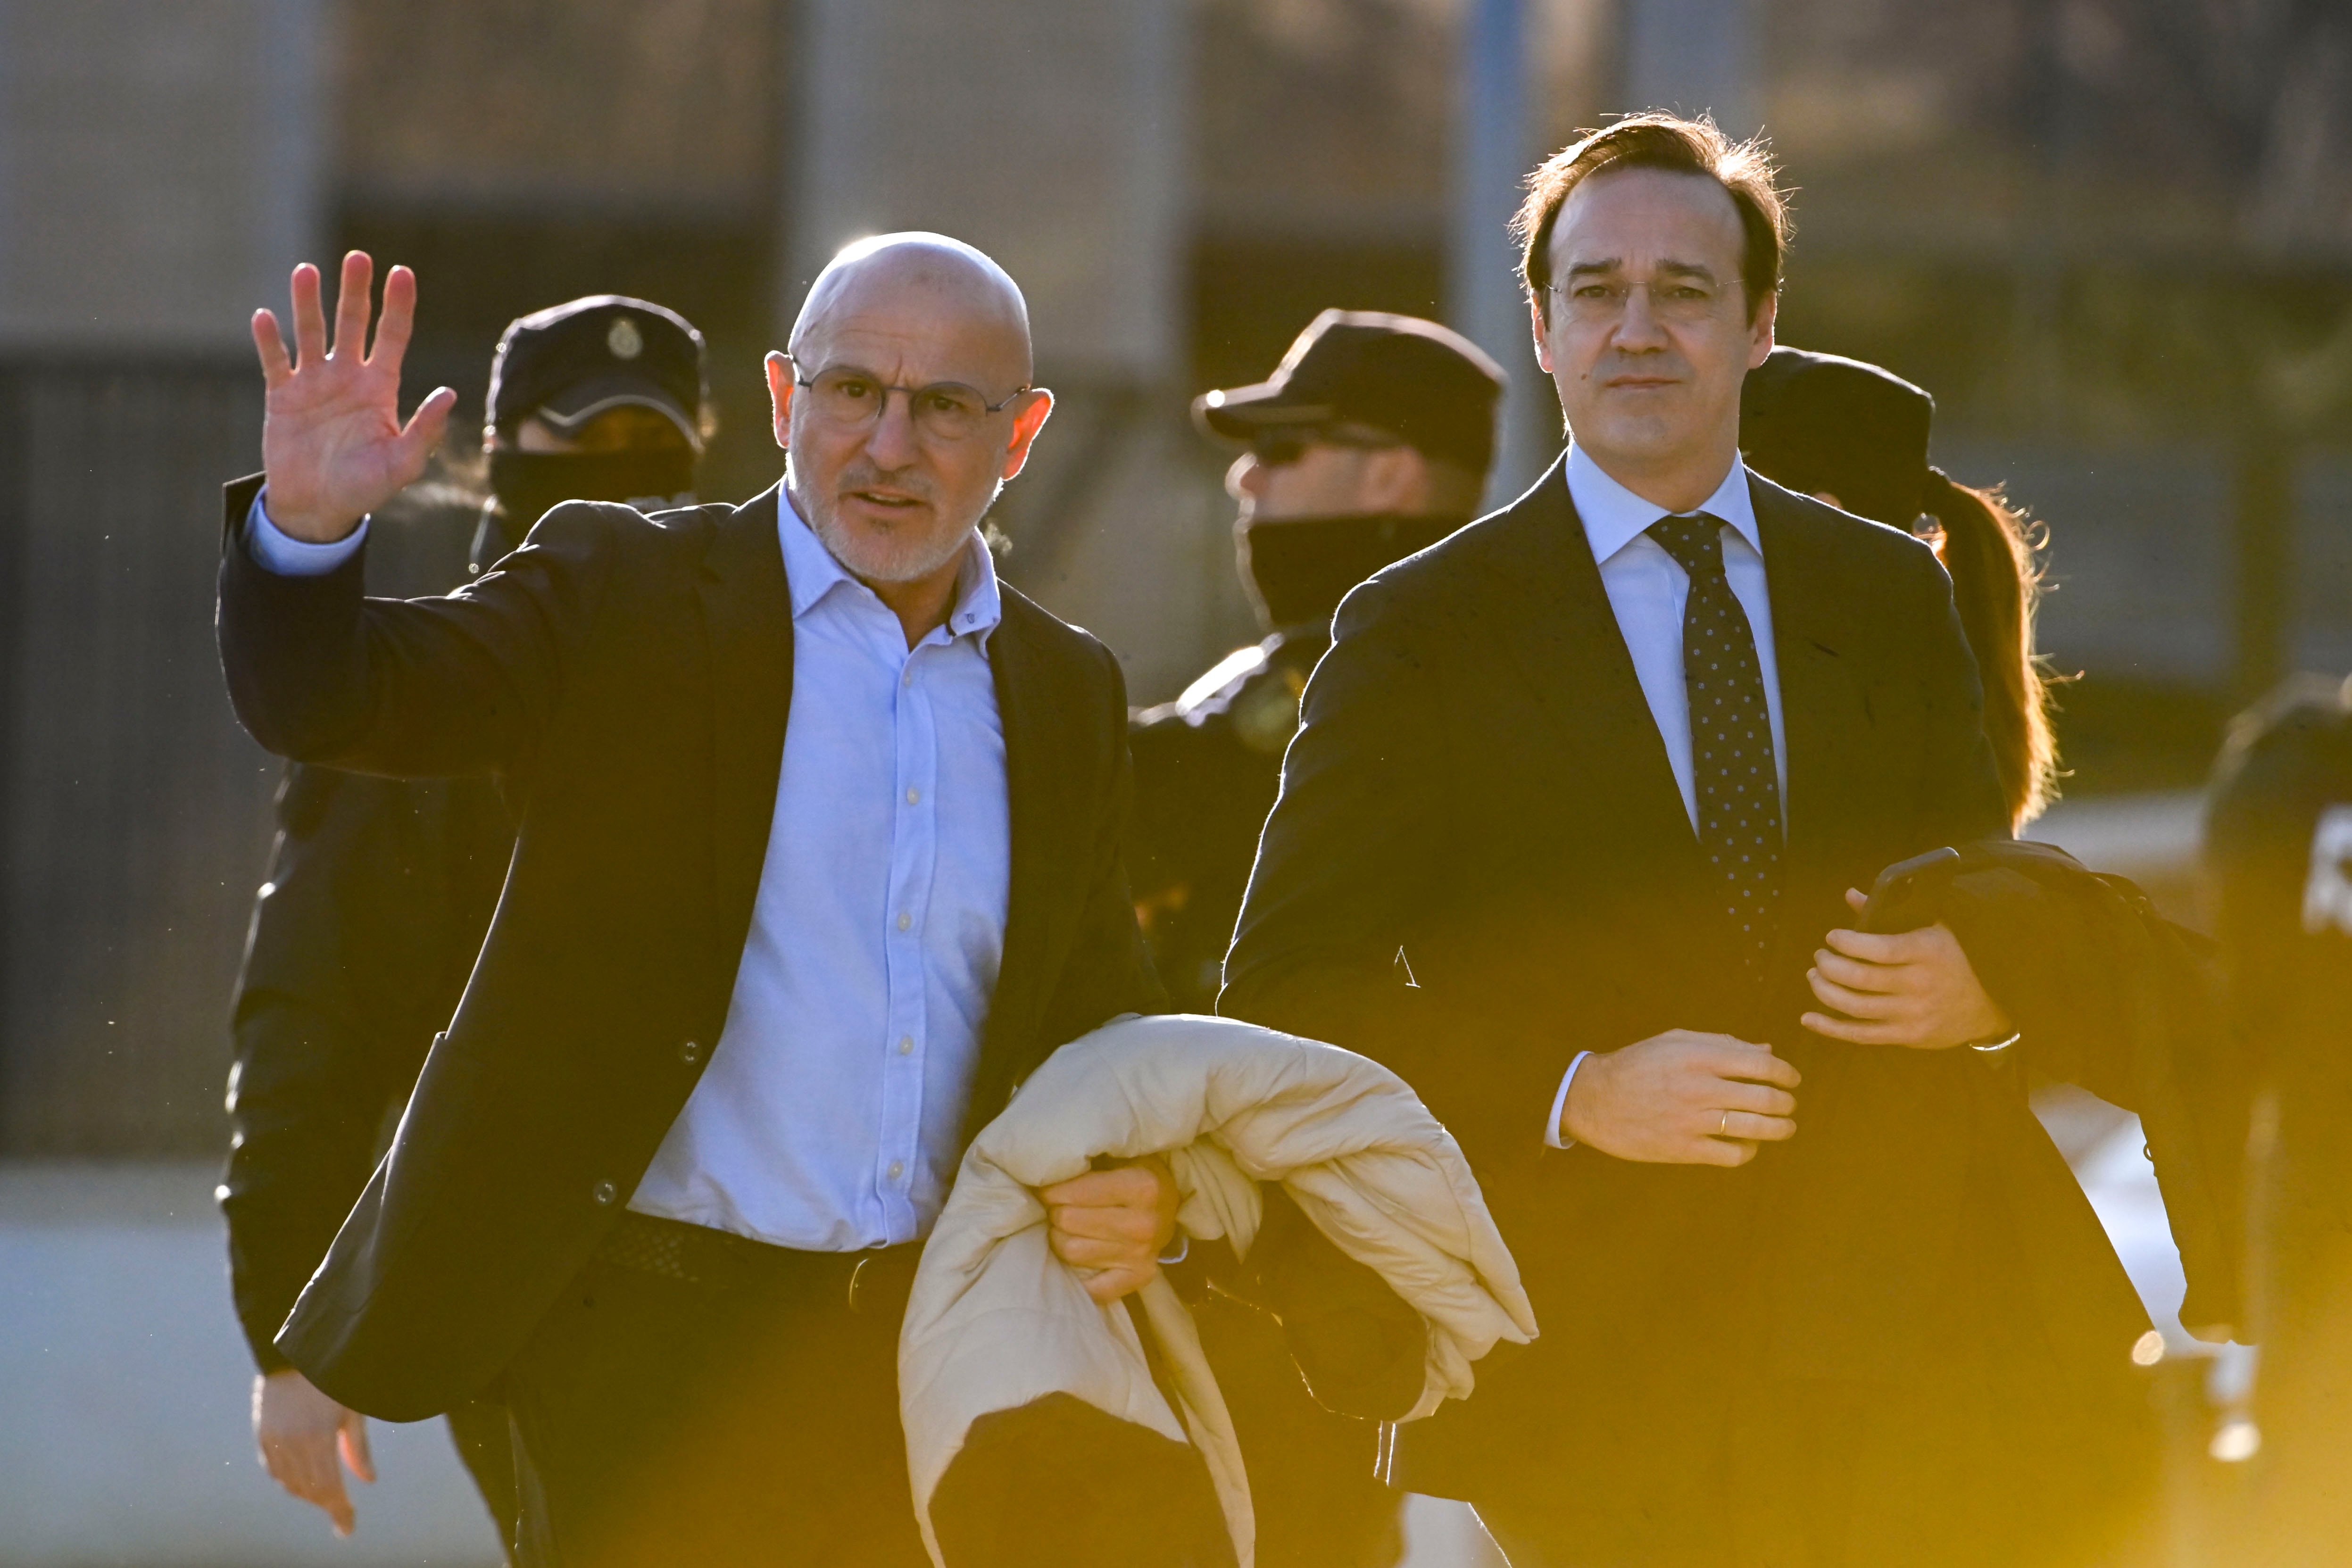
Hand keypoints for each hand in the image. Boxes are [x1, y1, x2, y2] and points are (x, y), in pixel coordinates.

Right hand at [251, 251, 455, 540]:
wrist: (319, 507)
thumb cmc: (365, 487)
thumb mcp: (402, 463)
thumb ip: (425, 429)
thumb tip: (450, 394)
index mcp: (380, 387)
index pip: (392, 336)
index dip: (398, 305)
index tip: (402, 272)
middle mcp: (348, 377)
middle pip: (352, 322)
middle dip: (355, 291)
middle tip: (358, 257)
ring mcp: (314, 383)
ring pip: (311, 332)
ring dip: (308, 303)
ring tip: (307, 272)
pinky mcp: (282, 396)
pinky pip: (275, 362)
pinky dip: (269, 340)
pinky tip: (265, 317)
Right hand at [252, 1368, 374, 1535]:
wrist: (293, 1355)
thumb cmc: (332, 1380)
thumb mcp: (352, 1411)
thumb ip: (358, 1449)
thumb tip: (368, 1480)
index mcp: (318, 1439)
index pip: (329, 1489)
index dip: (339, 1512)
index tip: (347, 1528)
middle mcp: (292, 1444)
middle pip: (310, 1491)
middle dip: (327, 1502)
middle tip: (341, 1508)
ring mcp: (274, 1441)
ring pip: (290, 1484)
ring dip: (308, 1493)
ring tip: (325, 1492)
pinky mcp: (262, 1436)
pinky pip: (274, 1470)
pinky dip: (288, 1480)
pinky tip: (301, 1477)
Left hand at [1040, 1154, 1180, 1303]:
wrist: (1171, 1204)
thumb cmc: (1136, 1172)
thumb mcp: (1119, 1154)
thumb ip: (1088, 1161)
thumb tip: (1043, 1172)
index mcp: (1142, 1187)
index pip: (1073, 1192)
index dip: (1050, 1190)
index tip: (1046, 1187)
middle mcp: (1144, 1224)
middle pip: (1067, 1221)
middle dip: (1055, 1211)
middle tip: (1057, 1206)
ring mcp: (1142, 1255)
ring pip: (1070, 1252)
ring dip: (1059, 1238)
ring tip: (1065, 1227)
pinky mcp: (1139, 1278)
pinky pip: (1093, 1289)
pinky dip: (1078, 1277)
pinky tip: (1077, 1257)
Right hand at [1563, 1030, 1799, 1165]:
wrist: (1594, 1099)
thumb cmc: (1637, 1065)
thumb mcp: (1675, 1042)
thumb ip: (1722, 1044)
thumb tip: (1767, 1050)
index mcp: (1700, 1057)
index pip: (1762, 1064)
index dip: (1786, 1073)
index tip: (1792, 1079)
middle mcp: (1701, 1088)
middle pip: (1765, 1098)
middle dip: (1787, 1102)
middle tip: (1789, 1104)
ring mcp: (1693, 1121)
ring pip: (1756, 1128)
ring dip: (1780, 1128)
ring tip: (1784, 1127)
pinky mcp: (1684, 1149)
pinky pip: (1733, 1155)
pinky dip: (1749, 1151)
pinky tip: (1749, 1144)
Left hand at [1803, 888, 2013, 1047]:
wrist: (1987, 1005)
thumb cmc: (1953, 958)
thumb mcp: (1933, 928)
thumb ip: (1890, 912)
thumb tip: (1851, 895)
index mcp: (1927, 951)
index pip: (1879, 948)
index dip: (1847, 942)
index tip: (1832, 937)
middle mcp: (1919, 984)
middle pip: (1859, 978)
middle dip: (1828, 965)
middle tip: (1819, 957)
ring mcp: (1913, 1013)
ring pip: (1854, 1006)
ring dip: (1824, 991)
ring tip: (1814, 976)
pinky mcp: (1907, 1036)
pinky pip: (1860, 1035)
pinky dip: (1830, 1028)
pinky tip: (1808, 1018)